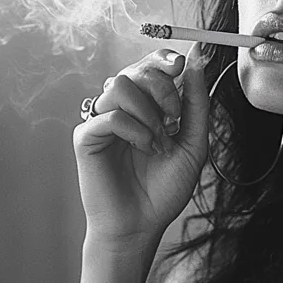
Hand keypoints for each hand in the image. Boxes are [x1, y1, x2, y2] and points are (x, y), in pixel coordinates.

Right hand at [72, 42, 208, 249]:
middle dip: (161, 87)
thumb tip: (197, 63)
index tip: (180, 63)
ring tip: (157, 141)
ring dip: (146, 111)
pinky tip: (144, 149)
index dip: (162, 58)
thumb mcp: (193, 144)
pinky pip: (109, 115)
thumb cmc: (164, 188)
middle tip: (173, 118)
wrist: (142, 224)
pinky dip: (134, 130)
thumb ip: (196, 104)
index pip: (148, 65)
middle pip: (134, 69)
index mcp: (145, 106)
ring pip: (118, 85)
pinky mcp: (86, 137)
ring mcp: (102, 121)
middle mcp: (122, 109)